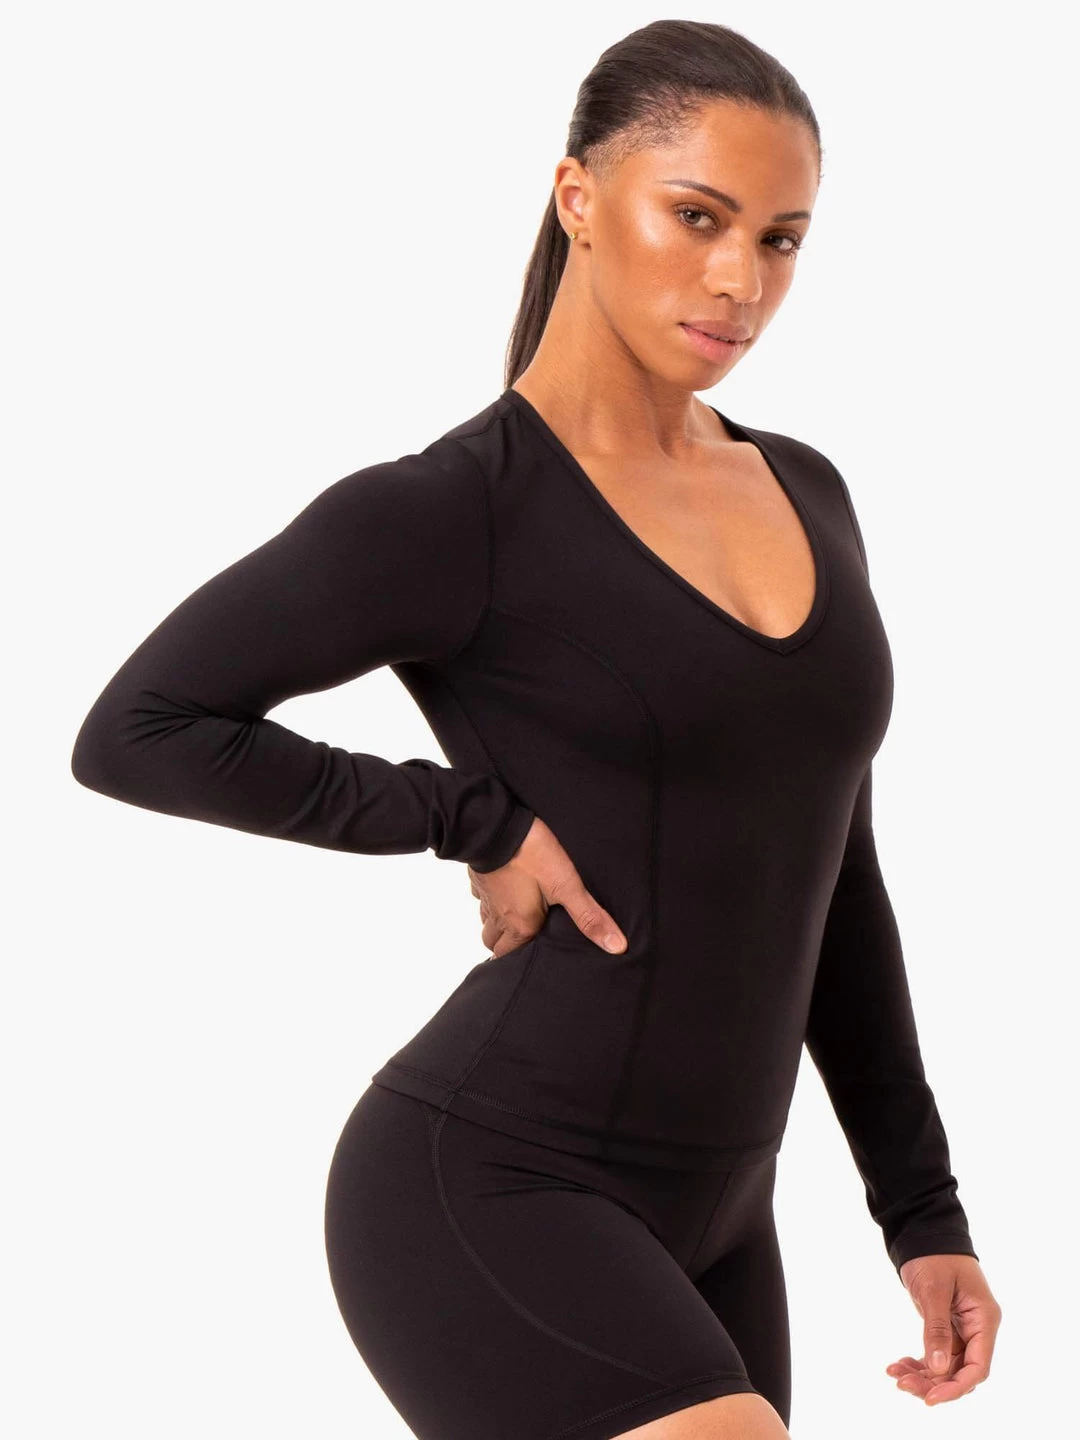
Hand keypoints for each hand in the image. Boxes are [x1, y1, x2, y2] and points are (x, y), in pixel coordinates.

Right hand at [468, 814, 627, 957]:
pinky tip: (503, 888)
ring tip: (514, 918)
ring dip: (497, 924)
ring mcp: (485, 895)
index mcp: (519, 925)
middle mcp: (498, 915)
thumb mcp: (566, 886)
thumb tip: (616, 947)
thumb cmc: (531, 857)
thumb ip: (589, 916)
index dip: (517, 962)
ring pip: (485, 921)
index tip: (529, 961)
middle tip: (523, 940)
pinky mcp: (478, 877)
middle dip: (505, 945)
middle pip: (492, 943)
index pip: (508, 957)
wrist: (496, 827)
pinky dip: (491, 898)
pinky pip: (481, 896)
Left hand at [887, 1252, 1001, 1404]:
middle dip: (933, 1383)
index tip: (930, 1398)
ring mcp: (962, 1328)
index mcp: (984, 1319)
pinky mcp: (946, 1326)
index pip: (977, 1366)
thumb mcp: (933, 1290)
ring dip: (923, 1375)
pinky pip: (936, 1353)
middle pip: (961, 1370)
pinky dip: (919, 1362)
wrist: (924, 1230)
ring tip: (895, 1373)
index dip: (955, 1387)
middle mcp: (977, 1327)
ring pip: (946, 1366)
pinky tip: (898, 1364)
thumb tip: (937, 1369)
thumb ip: (937, 1329)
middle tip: (902, 1383)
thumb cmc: (934, 1254)